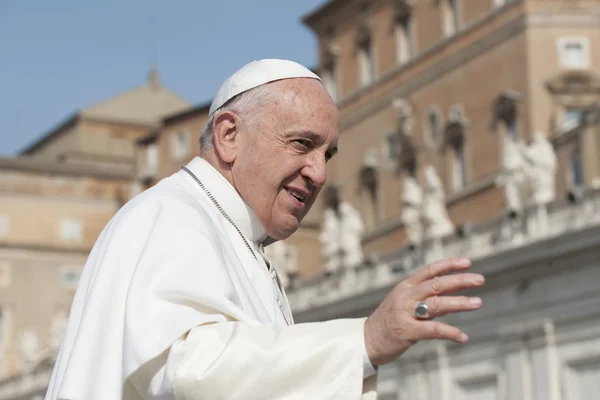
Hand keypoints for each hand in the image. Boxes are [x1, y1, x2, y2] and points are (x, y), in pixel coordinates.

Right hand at [364, 257, 483, 365]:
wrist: (366, 340)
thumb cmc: (388, 321)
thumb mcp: (403, 302)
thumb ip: (424, 297)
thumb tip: (450, 292)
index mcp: (405, 287)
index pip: (429, 270)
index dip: (448, 265)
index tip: (467, 262)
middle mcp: (406, 296)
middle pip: (437, 284)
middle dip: (459, 280)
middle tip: (480, 279)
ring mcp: (405, 313)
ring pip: (437, 304)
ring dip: (459, 303)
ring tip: (478, 303)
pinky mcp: (407, 331)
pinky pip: (433, 330)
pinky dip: (450, 333)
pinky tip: (463, 337)